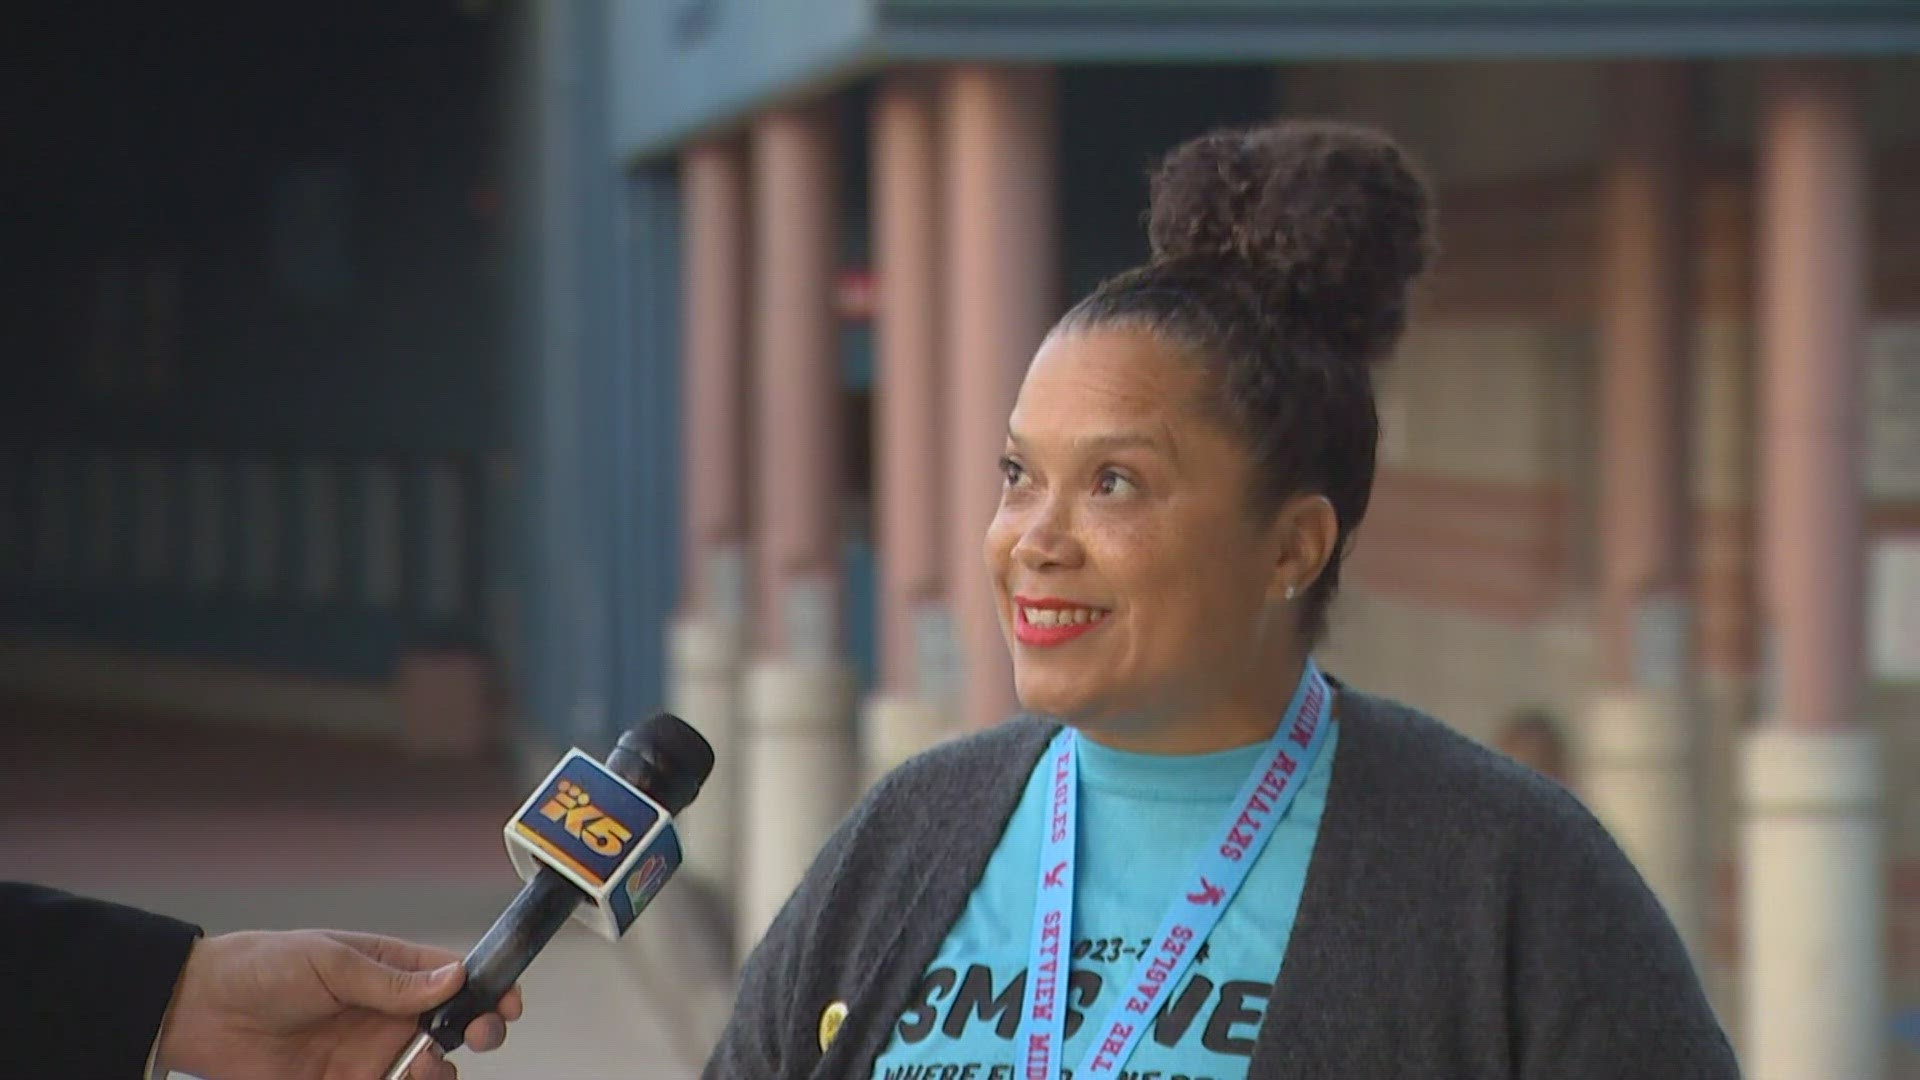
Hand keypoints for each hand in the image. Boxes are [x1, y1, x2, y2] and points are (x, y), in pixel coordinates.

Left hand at [155, 929, 524, 1079]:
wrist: (198, 1013)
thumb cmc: (261, 968)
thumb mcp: (330, 961)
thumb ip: (390, 981)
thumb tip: (453, 979)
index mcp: (389, 971)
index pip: (453, 978)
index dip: (488, 989)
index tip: (509, 1004)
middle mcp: (386, 1015)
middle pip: (453, 1027)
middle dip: (477, 1032)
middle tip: (478, 1035)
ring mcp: (367, 1055)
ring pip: (428, 1069)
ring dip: (438, 1070)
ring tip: (422, 1066)